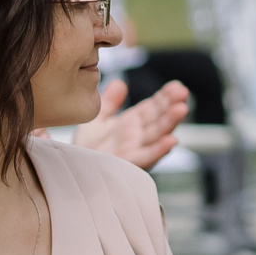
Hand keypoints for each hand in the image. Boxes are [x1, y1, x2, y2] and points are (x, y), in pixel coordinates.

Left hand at [74, 78, 188, 169]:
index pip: (152, 108)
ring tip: (182, 109)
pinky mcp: (127, 164)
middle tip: (183, 92)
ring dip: (170, 123)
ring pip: (156, 135)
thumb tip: (120, 83)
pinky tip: (172, 141)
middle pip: (158, 119)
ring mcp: (134, 150)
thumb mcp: (97, 120)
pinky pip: (145, 157)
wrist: (72, 171)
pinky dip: (159, 150)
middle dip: (170, 106)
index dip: (165, 97)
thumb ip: (110, 102)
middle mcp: (136, 137)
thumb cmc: (87, 149)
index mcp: (132, 124)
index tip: (177, 86)